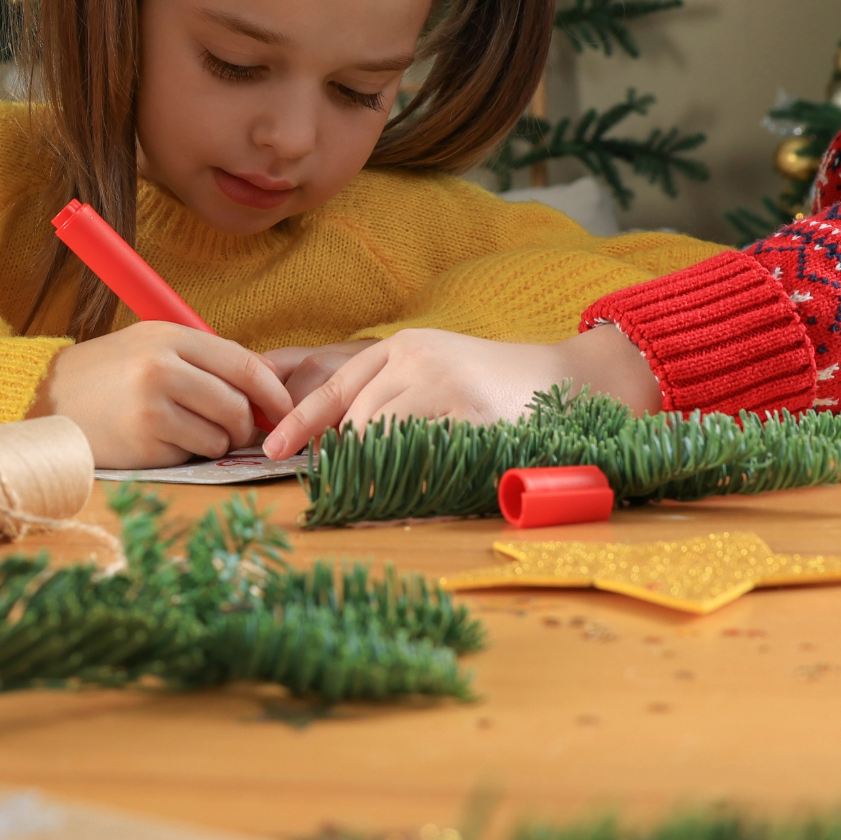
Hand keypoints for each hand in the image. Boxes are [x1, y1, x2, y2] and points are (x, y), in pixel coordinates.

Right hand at [30, 322, 293, 468]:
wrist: (47, 400)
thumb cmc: (108, 374)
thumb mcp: (151, 346)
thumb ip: (205, 360)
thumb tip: (267, 385)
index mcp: (170, 338)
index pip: (244, 364)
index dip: (273, 391)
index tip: (285, 409)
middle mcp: (162, 369)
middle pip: (237, 405)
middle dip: (245, 426)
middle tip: (233, 430)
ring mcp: (152, 408)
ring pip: (219, 437)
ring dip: (213, 442)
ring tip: (182, 429)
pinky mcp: (143, 444)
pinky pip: (191, 455)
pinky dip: (185, 453)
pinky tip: (157, 440)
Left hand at [261, 323, 659, 457]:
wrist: (568, 380)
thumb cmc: (498, 387)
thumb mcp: (437, 373)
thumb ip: (392, 397)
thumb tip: (339, 445)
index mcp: (403, 346)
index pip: (337, 387)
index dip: (301, 421)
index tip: (273, 450)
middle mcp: (416, 357)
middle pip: (357, 420)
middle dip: (350, 459)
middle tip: (349, 490)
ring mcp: (442, 382)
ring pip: (382, 438)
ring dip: (381, 472)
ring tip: (389, 493)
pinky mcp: (467, 412)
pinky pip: (421, 455)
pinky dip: (415, 478)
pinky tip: (422, 489)